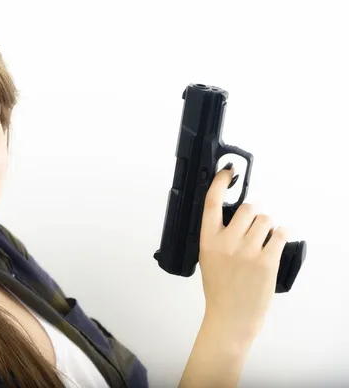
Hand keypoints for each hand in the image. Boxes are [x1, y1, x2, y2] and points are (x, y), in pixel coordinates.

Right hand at [199, 164, 288, 338]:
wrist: (231, 316)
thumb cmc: (219, 288)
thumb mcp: (207, 259)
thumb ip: (217, 236)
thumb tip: (235, 215)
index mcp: (208, 241)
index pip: (211, 203)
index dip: (220, 183)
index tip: (227, 171)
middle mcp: (227, 243)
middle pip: (248, 208)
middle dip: (253, 214)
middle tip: (251, 228)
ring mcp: (247, 251)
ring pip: (266, 219)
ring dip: (267, 226)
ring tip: (262, 240)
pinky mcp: (267, 260)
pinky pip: (280, 234)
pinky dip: (280, 235)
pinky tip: (274, 243)